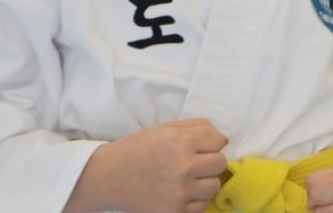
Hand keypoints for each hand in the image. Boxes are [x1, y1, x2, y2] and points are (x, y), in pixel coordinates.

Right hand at [64, 118, 228, 212]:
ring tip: (186, 178)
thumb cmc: (138, 149)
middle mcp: (184, 167)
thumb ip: (197, 127)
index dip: (210, 143)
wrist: (109, 177)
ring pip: (214, 186)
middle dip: (209, 161)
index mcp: (182, 142)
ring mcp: (180, 192)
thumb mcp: (165, 129)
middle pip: (220, 163)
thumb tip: (223, 139)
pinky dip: (195, 200)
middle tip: (192, 163)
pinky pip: (202, 206)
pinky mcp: (175, 211)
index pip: (218, 141)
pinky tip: (180, 192)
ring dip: (204, 181)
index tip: (198, 147)